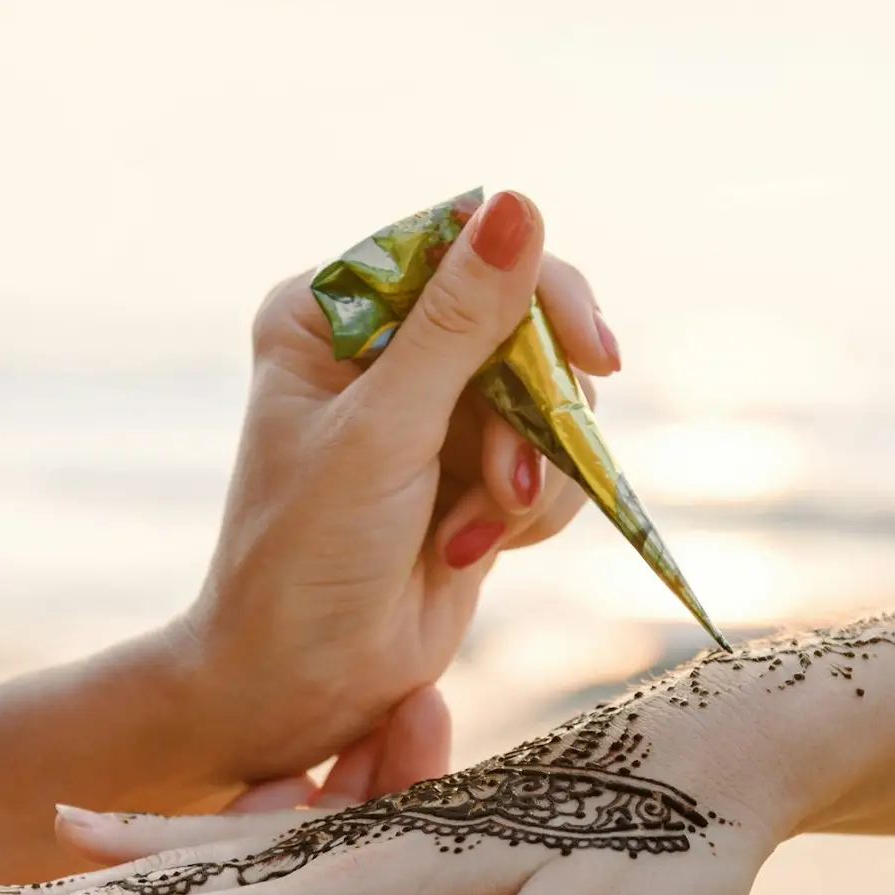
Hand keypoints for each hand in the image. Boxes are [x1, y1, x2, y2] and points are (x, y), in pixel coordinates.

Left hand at [173, 189, 619, 785]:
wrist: (304, 689)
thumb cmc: (307, 561)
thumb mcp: (384, 434)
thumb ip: (460, 325)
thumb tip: (518, 205)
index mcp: (328, 314)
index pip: (458, 250)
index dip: (535, 291)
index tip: (590, 353)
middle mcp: (381, 351)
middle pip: (520, 324)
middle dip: (532, 414)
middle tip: (510, 482)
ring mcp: (431, 413)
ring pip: (549, 399)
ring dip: (529, 474)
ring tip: (470, 533)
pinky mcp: (471, 472)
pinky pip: (553, 461)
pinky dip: (532, 511)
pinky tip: (472, 551)